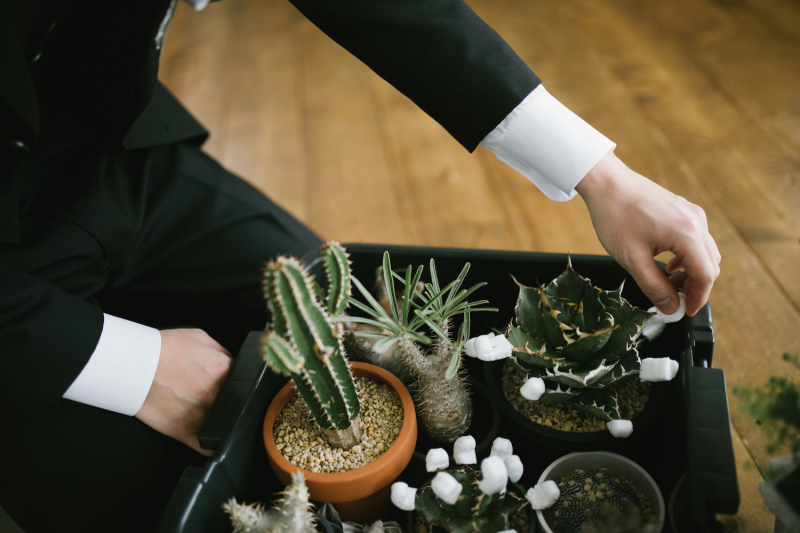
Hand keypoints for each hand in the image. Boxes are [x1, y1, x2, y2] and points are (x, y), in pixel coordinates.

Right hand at [135, 329, 231, 455]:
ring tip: (196, 405)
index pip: (241, 379)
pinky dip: (212, 444)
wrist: (131, 366)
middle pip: (231, 400)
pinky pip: (208, 446)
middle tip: (202, 389)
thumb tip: (234, 363)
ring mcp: (203, 414)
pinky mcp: (186, 432)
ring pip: (222, 422)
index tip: (220, 380)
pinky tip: (211, 438)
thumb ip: (222, 352)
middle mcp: (216, 393)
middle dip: (222, 395)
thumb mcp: (199, 337)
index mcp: (223, 369)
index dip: (230, 379)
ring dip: (216, 416)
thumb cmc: (161, 349)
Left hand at [575, 152, 720, 315]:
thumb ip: (654, 287)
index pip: (706, 275)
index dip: (697, 298)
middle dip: (695, 287)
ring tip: (668, 283)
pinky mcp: (684, 210)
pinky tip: (668, 264)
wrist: (607, 183)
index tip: (684, 312)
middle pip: (710, 265)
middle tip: (674, 301)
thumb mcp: (632, 259)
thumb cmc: (615, 216)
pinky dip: (687, 257)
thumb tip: (670, 308)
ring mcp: (692, 213)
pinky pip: (696, 240)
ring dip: (691, 273)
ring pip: (704, 253)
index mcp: (687, 234)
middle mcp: (696, 222)